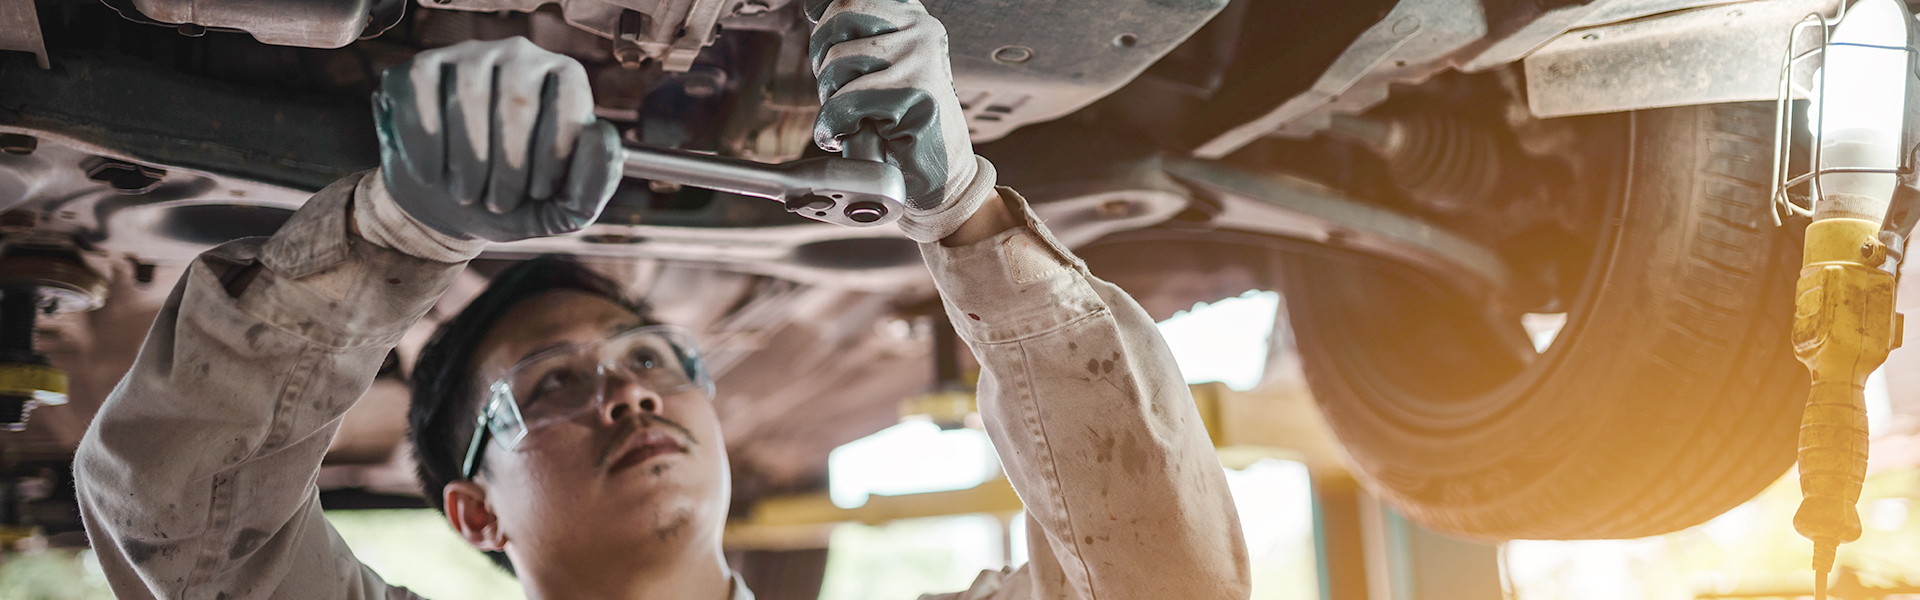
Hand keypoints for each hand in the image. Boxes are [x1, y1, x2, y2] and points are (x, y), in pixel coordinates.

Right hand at [372, 37, 620, 242]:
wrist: (448, 209)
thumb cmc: (515, 202)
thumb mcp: (564, 209)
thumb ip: (595, 182)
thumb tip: (601, 133)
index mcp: (564, 79)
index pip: (568, 103)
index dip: (553, 157)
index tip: (538, 193)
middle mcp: (520, 55)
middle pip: (516, 103)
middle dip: (508, 169)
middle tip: (498, 203)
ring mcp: (468, 55)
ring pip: (467, 98)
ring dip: (467, 163)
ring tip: (467, 192)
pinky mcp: (419, 67)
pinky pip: (420, 94)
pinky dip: (424, 146)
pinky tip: (431, 173)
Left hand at [809, 0, 996, 242]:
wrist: (944, 174)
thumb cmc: (911, 125)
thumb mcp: (887, 68)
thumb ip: (859, 38)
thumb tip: (815, 12)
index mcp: (913, 18)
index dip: (823, 22)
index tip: (824, 47)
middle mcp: (919, 32)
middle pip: (837, 21)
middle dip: (822, 62)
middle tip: (835, 92)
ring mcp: (918, 61)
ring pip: (836, 64)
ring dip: (830, 99)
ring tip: (847, 117)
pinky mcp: (912, 97)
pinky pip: (845, 104)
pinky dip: (833, 127)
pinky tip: (843, 135)